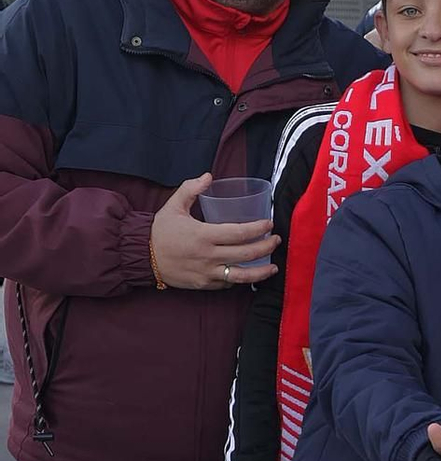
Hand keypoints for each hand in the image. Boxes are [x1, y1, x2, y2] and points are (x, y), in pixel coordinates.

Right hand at [149, 175, 278, 289]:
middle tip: (276, 240)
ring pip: (242, 276)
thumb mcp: (173, 205)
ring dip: (261, 272)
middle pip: (246, 254)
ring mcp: (207, 273)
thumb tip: (209, 176)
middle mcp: (208, 256)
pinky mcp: (204, 284)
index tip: (269, 224)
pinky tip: (249, 272)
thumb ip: (191, 189)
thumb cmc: (160, 231)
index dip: (258, 229)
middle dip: (266, 247)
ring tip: (273, 267)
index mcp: (203, 235)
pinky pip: (227, 283)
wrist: (142, 256)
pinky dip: (240, 279)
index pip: (239, 233)